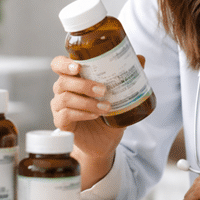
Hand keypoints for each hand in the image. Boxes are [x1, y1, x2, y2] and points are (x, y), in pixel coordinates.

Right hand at [49, 55, 138, 184]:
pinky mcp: (61, 123)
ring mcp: (59, 107)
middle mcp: (63, 90)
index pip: (59, 65)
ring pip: (65, 98)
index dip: (64, 64)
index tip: (78, 67)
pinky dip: (82, 114)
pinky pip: (65, 115)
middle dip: (84, 84)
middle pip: (63, 81)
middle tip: (103, 90)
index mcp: (74, 78)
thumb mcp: (120, 95)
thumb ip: (126, 76)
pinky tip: (95, 115)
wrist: (104, 141)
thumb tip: (140, 58)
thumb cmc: (107, 114)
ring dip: (87, 102)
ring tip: (106, 107)